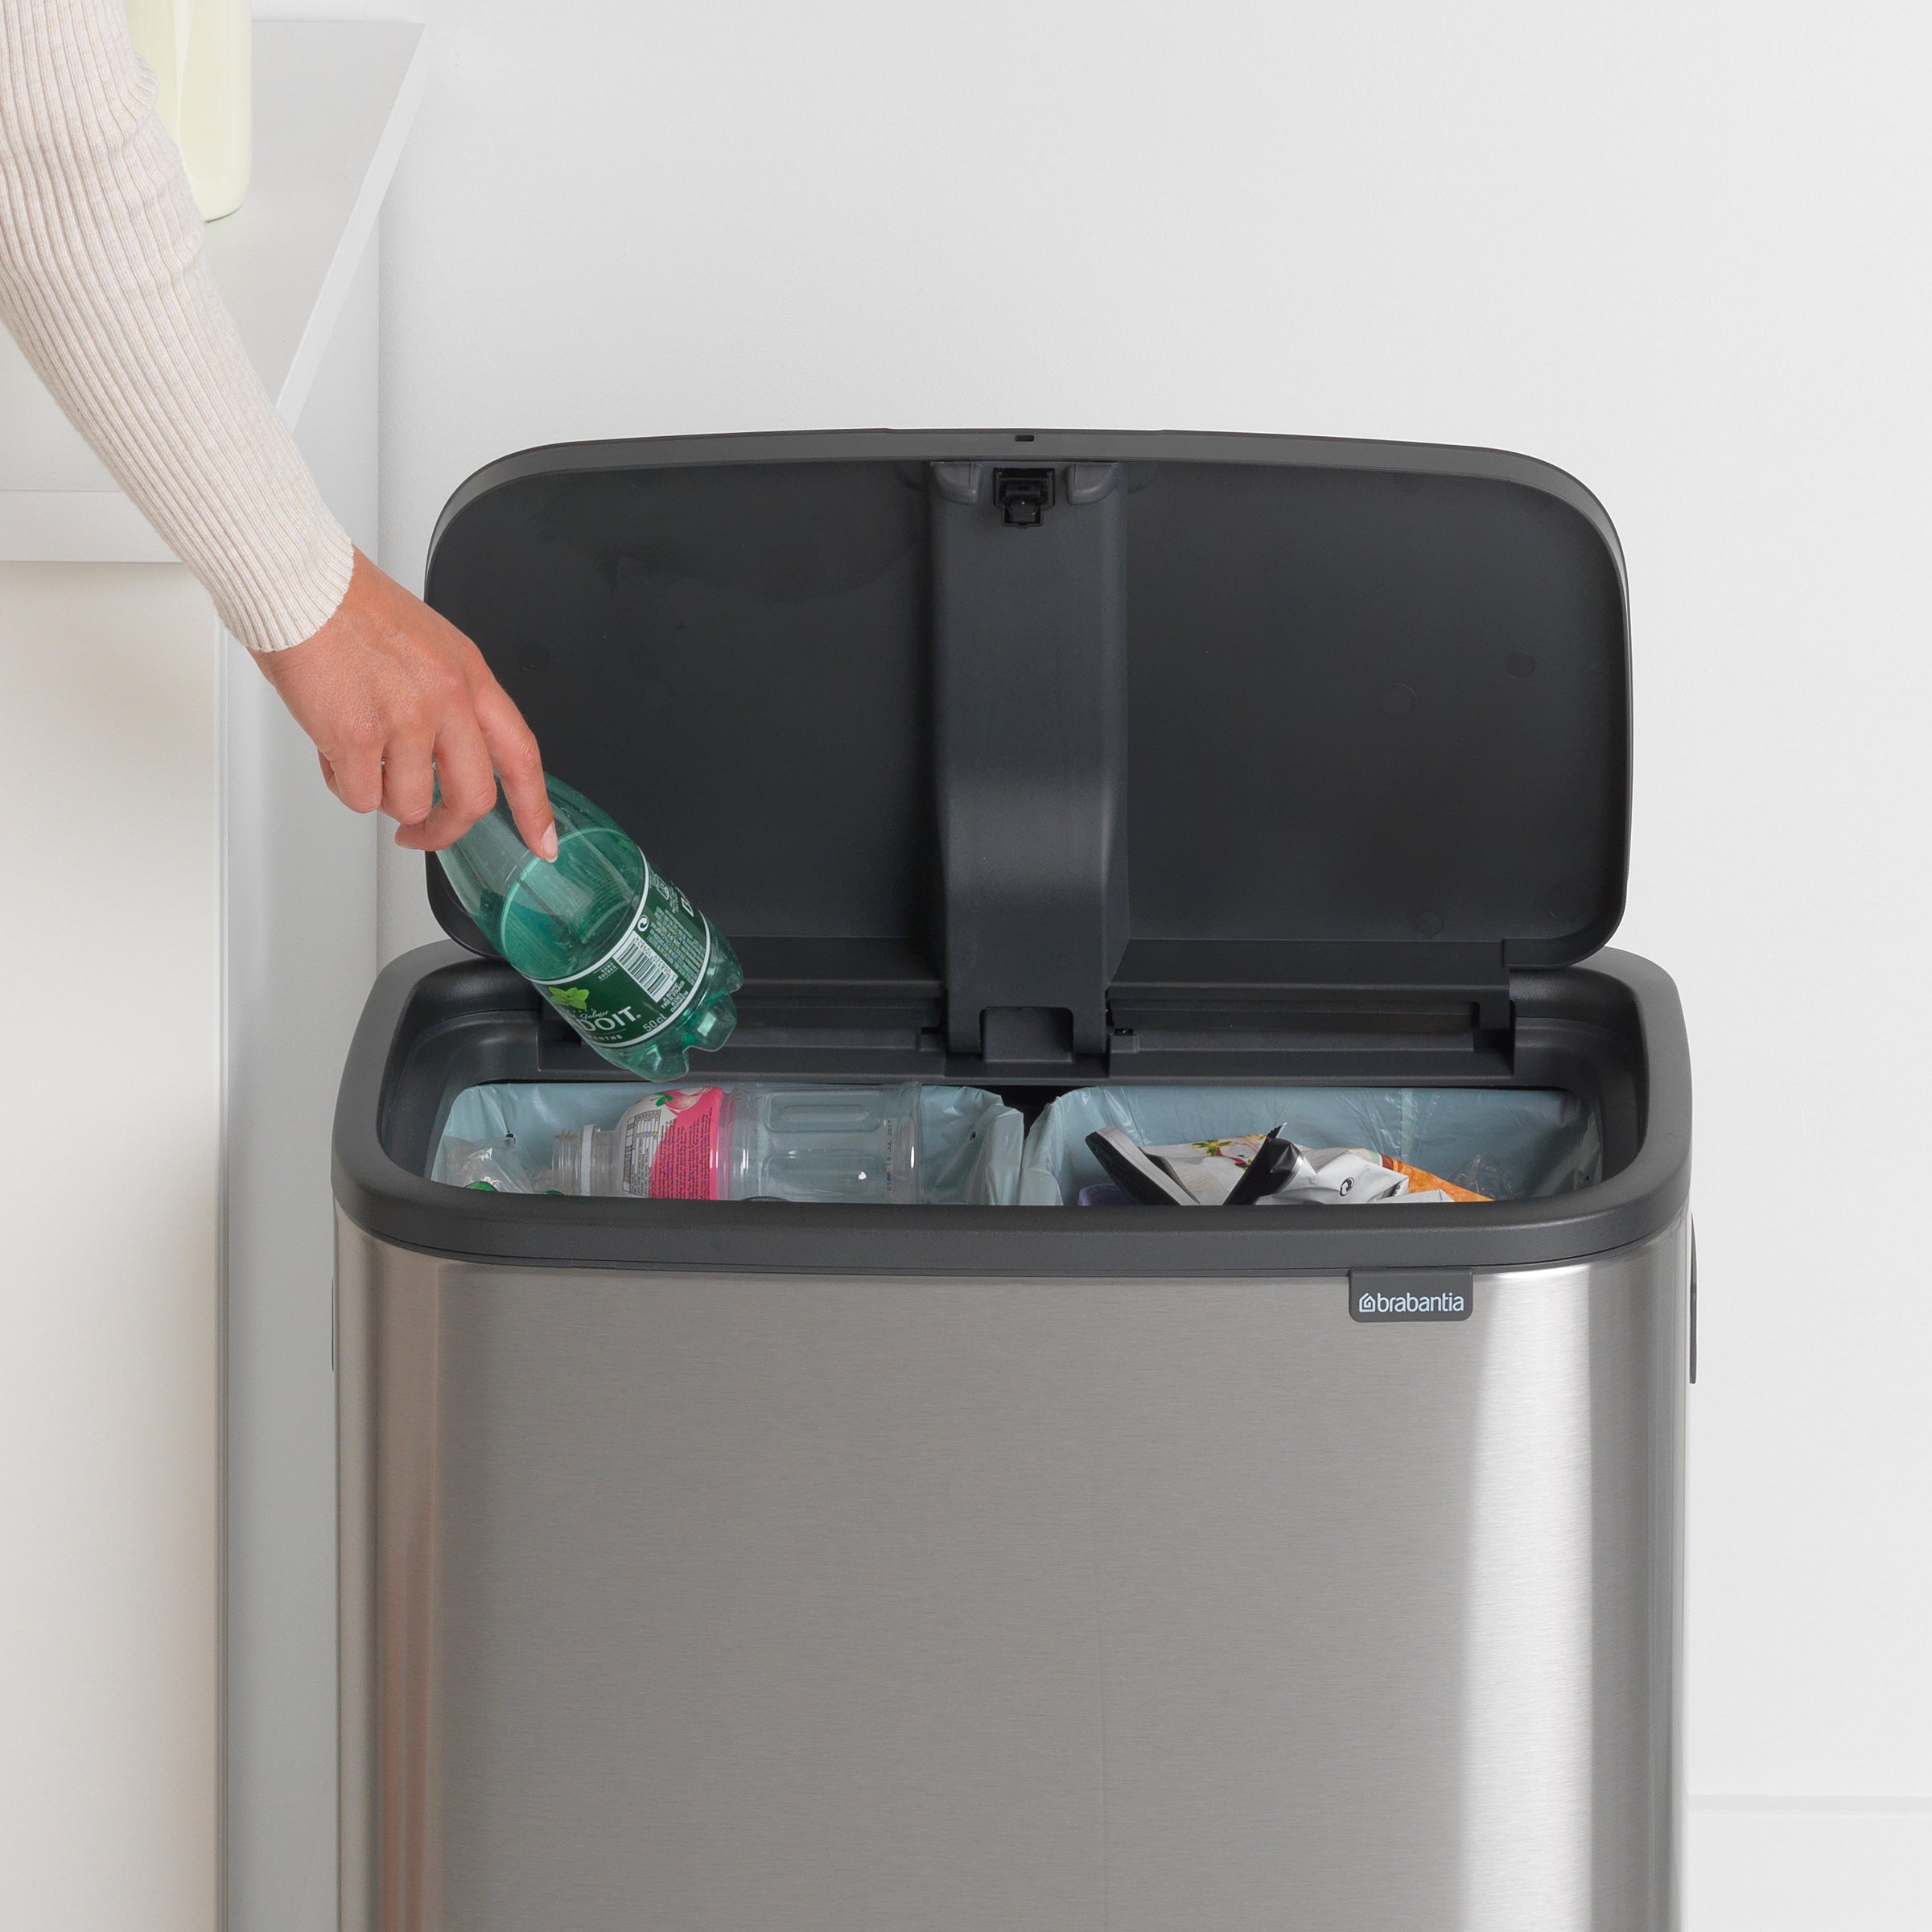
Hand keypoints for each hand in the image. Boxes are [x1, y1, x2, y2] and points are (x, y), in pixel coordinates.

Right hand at [250, 548, 556, 856]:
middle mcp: (448, 698)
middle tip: (423, 831)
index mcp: (471, 676)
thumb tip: (449, 758)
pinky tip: (333, 748)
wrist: (297, 584)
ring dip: (381, 796)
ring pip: (409, 804)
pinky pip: (360, 796)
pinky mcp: (359, 736)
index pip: (520, 753)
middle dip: (445, 828)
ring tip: (359, 757)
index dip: (535, 807)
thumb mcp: (430, 646)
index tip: (542, 842)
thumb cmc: (349, 609)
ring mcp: (407, 719)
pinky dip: (343, 783)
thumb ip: (450, 701)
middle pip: (472, 797)